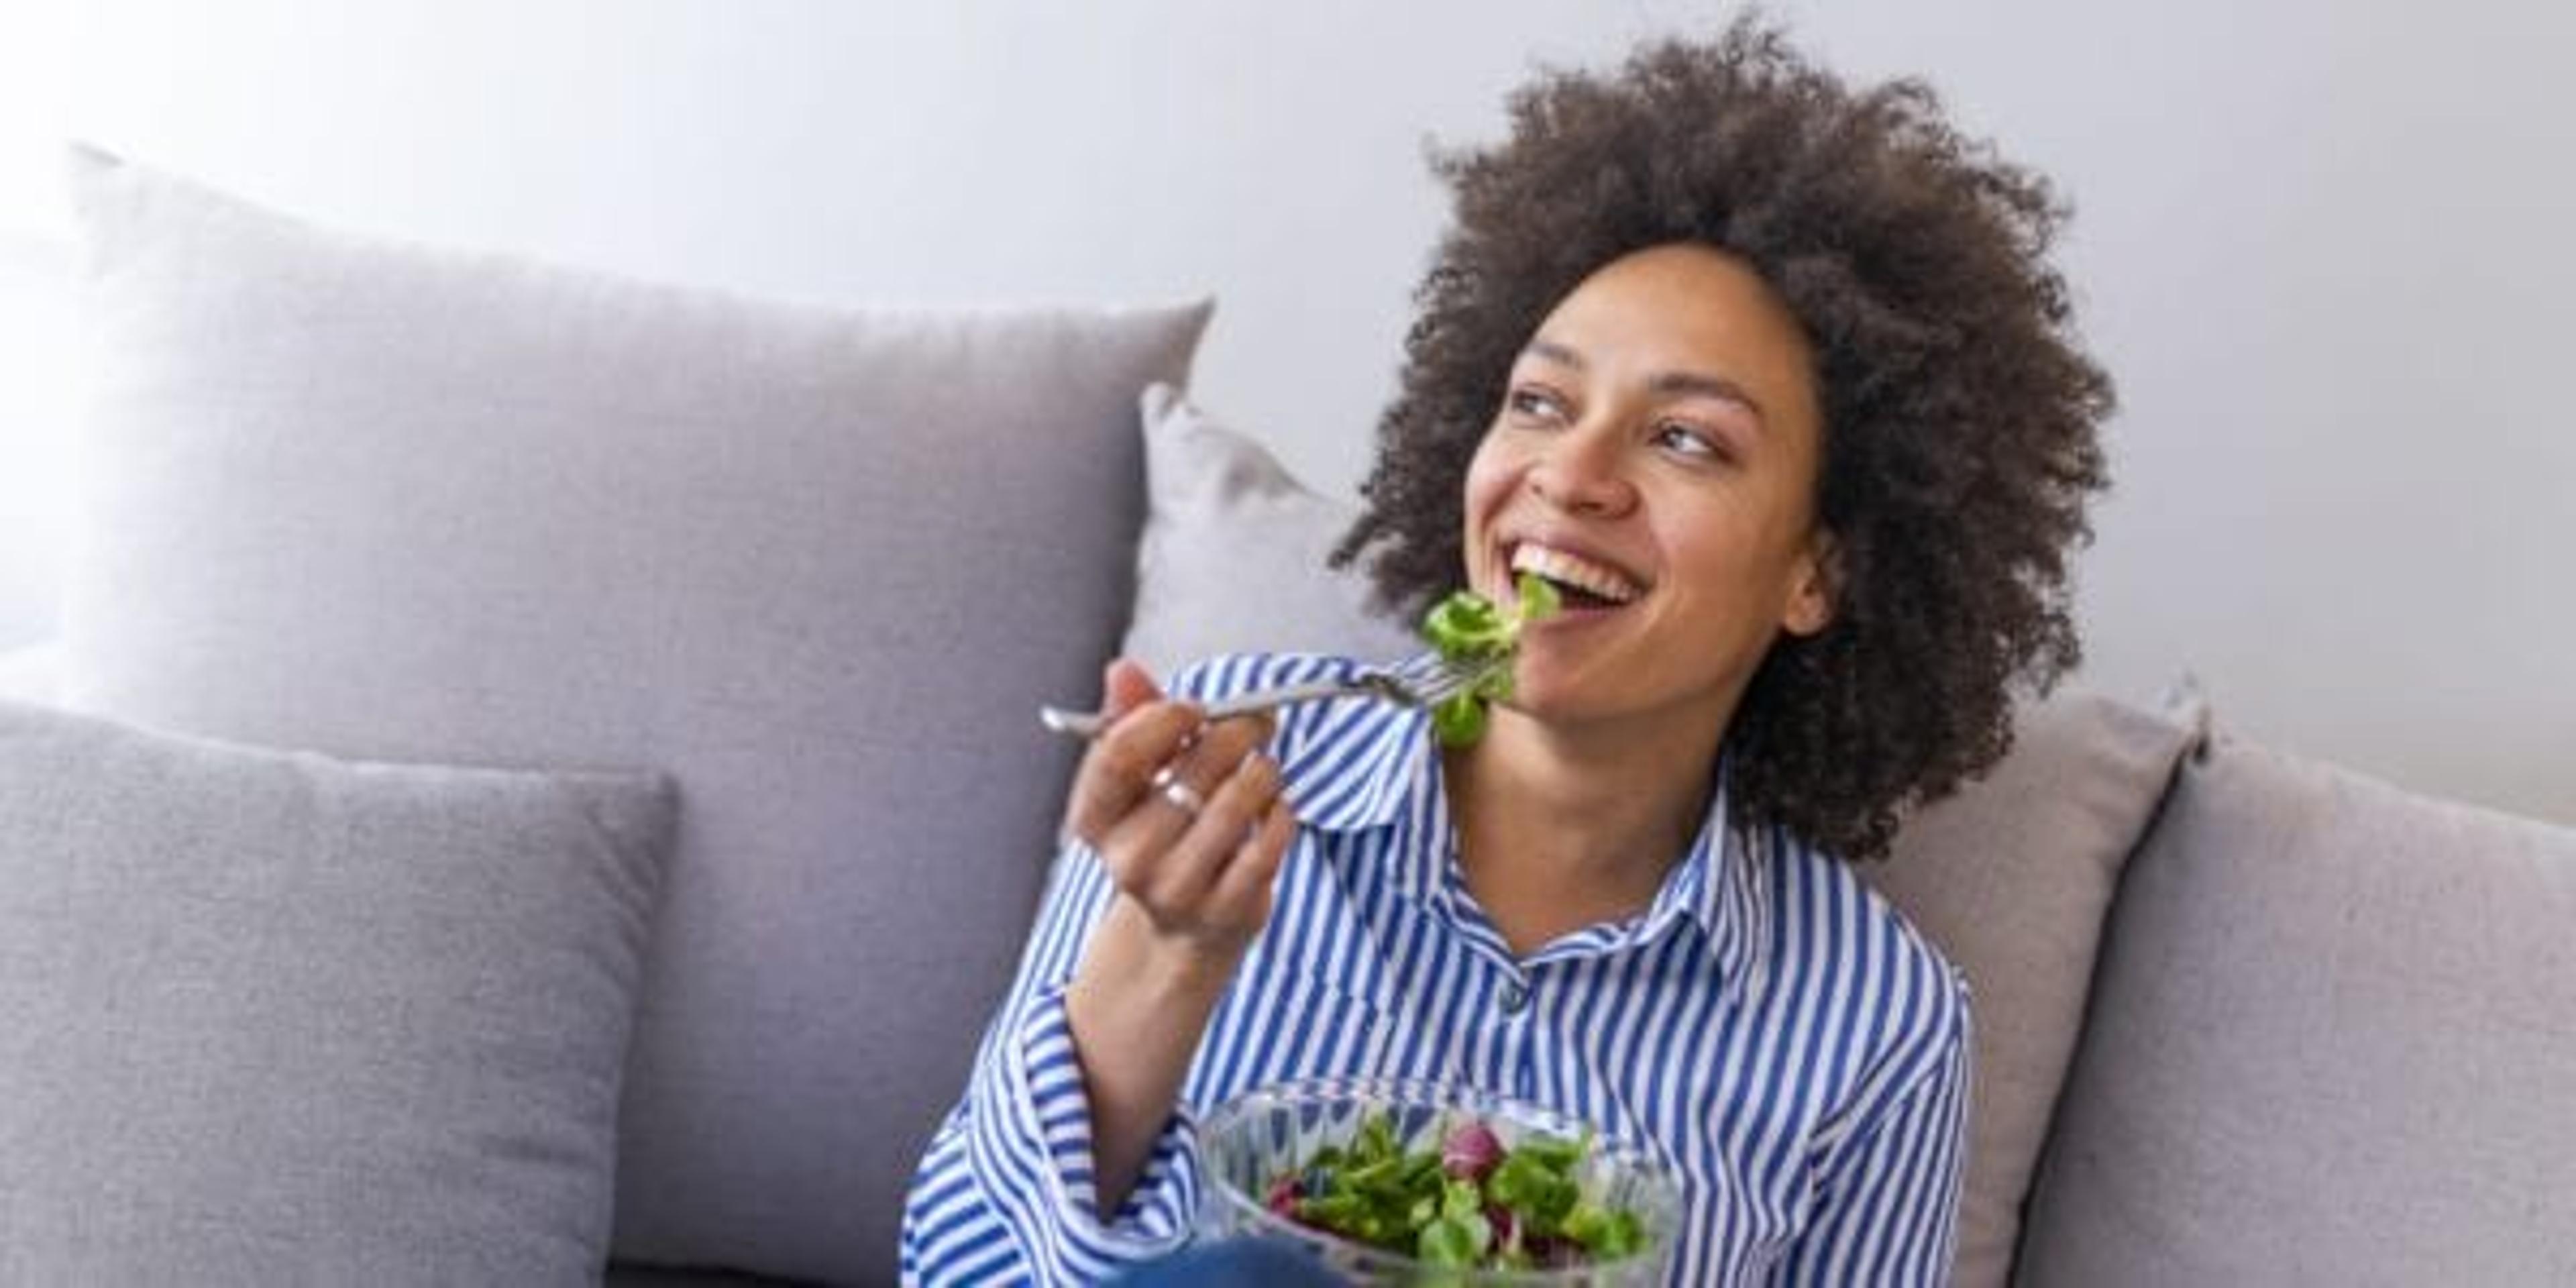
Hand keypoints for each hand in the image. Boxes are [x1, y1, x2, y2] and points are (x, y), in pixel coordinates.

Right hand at [1060, 659, 1297, 964]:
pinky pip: (1271, 839)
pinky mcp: (1227, 908)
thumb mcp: (1138, 783)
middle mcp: (1129, 858)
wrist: (1181, 929)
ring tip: (1264, 768)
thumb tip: (1122, 671)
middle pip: (1192, 770)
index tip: (1195, 708)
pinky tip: (1274, 809)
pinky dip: (1281, 812)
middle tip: (1257, 721)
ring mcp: (1178, 888)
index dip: (1163, 718)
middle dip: (1236, 732)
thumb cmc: (1162, 837)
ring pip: (1238, 800)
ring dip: (1264, 771)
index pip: (1119, 754)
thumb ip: (1131, 722)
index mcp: (1095, 820)